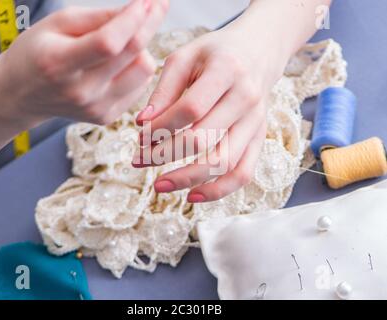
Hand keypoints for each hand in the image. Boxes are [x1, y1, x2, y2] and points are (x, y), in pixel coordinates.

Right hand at [0, 0, 168, 126]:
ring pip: (144, 72)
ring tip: (125, 42)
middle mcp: (81, 92)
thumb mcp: (58, 23)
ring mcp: (96, 108)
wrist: (23, 94)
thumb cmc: (39, 51)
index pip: (108, 43)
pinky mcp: (106, 116)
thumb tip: (138, 12)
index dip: (132, 19)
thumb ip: (97, 18)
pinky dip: (135, 69)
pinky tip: (119, 64)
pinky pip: (140, 87)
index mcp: (59, 64)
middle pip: (134, 56)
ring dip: (141, 50)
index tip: (147, 1)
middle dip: (149, 24)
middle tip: (154, 6)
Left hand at [133, 27, 287, 202]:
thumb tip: (141, 124)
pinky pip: (243, 173)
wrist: (258, 52)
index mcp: (226, 71)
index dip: (161, 127)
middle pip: (204, 139)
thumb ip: (163, 90)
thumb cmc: (215, 54)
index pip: (190, 109)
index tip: (140, 135)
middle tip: (138, 160)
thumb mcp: (185, 58)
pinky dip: (219, 190)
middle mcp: (246, 98)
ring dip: (188, 179)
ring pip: (224, 162)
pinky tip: (192, 196)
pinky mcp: (259, 138)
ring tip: (159, 185)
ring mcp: (256, 122)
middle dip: (165, 155)